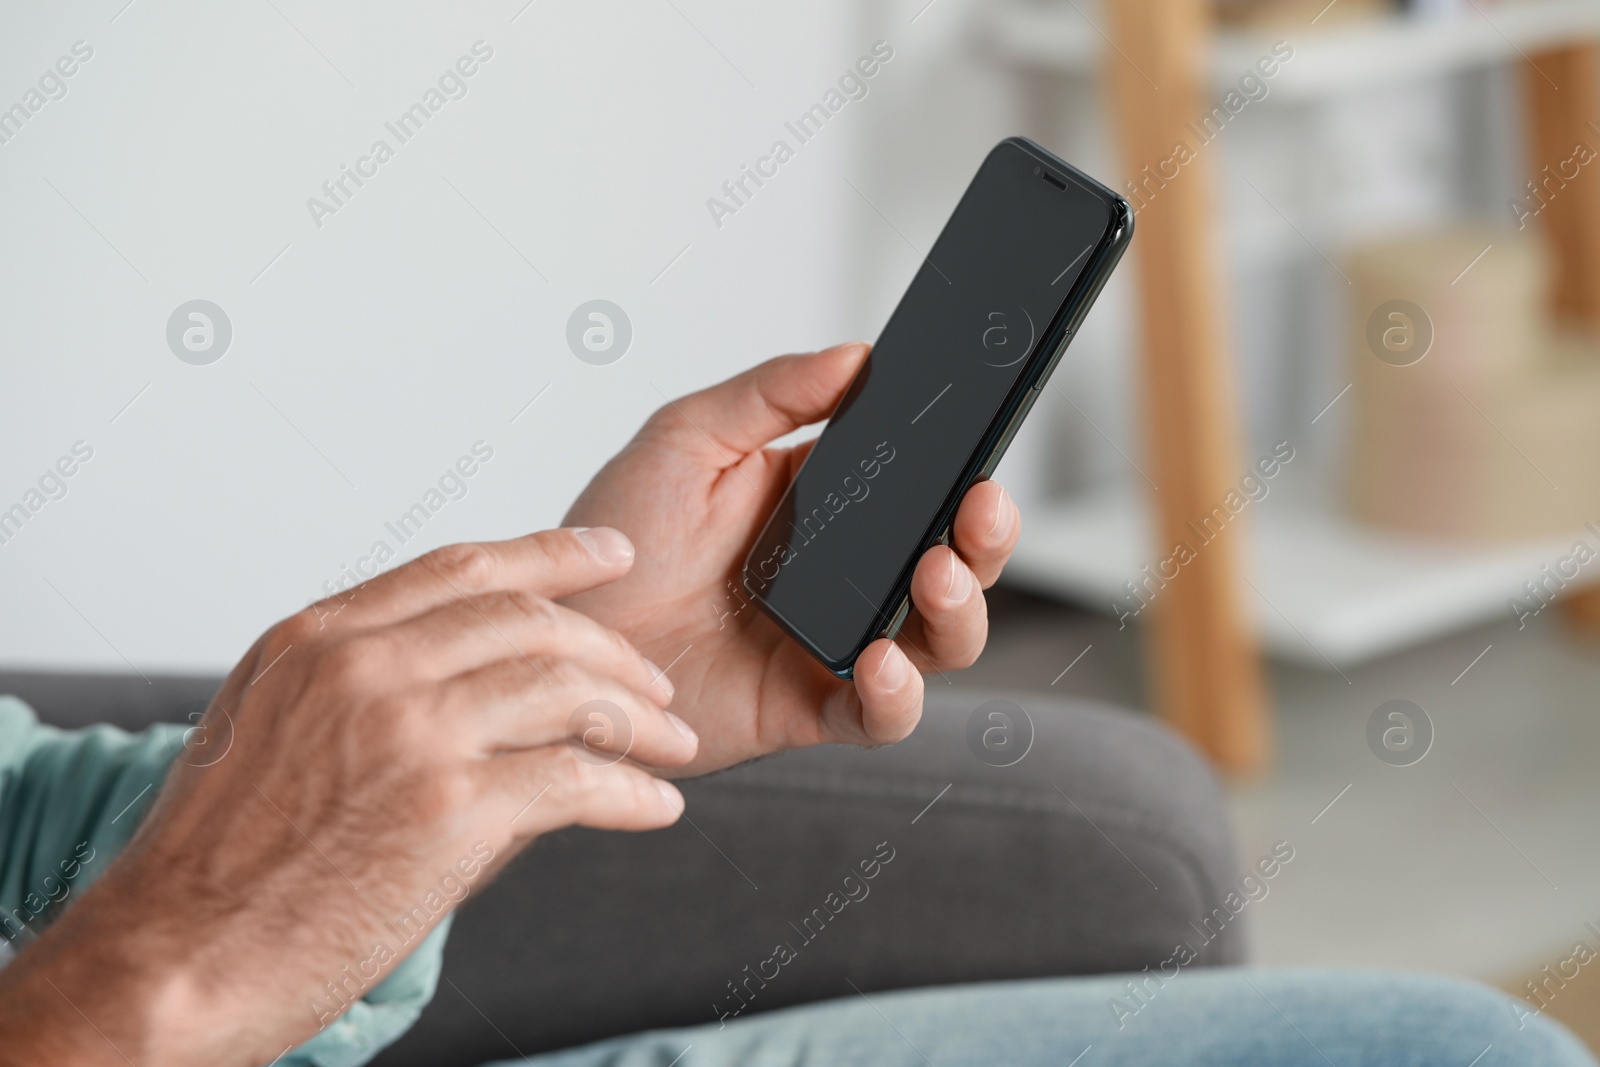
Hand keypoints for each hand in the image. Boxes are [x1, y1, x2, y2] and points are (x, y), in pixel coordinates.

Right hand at [0, 528, 692, 1066]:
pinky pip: (578, 777)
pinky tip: (655, 805)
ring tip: (672, 745)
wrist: (168, 965)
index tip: (611, 554)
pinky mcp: (447, 811)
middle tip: (655, 686)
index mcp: (317, 640)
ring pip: (567, 688)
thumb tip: (479, 680)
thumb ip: (362, 686)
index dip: (553, 554)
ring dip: (638, 719)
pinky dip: (633, 791)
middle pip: (531, 621)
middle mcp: (364, 668)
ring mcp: (409, 732)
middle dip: (612, 648)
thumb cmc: (215, 866)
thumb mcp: (268, 731)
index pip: (463, 568)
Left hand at [563, 342, 1020, 774]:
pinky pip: (879, 716)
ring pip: (937, 643)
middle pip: (952, 567)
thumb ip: (770, 394)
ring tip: (937, 574)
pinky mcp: (806, 710)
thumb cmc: (614, 539)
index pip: (922, 492)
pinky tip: (881, 662)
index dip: (963, 475)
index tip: (981, 450)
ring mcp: (832, 647)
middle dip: (986, 541)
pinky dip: (898, 697)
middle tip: (981, 510)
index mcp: (826, 509)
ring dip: (958, 612)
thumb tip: (857, 355)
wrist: (557, 636)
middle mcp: (842, 580)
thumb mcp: (686, 439)